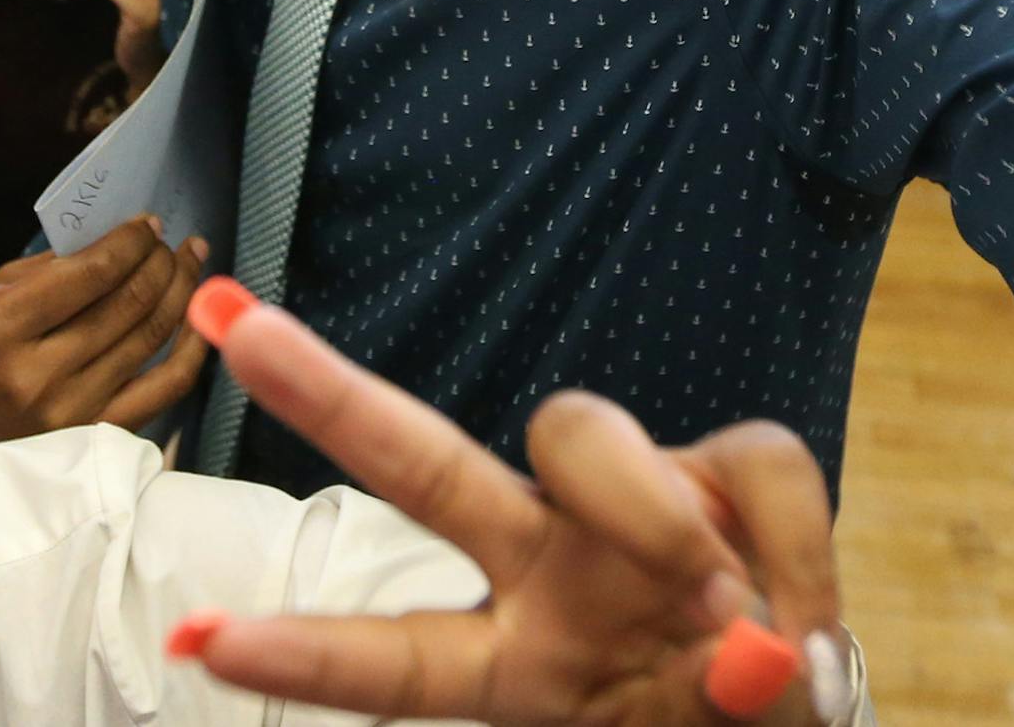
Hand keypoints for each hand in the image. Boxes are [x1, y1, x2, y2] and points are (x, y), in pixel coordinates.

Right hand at [0, 215, 210, 460]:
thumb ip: (46, 271)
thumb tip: (112, 242)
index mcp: (0, 326)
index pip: (91, 273)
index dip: (130, 242)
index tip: (148, 223)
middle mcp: (38, 372)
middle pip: (128, 302)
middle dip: (160, 260)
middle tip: (172, 240)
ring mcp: (73, 410)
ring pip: (151, 336)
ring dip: (180, 290)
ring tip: (189, 261)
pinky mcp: (98, 435)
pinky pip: (165, 387)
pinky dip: (189, 347)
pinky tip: (196, 316)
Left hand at [175, 285, 848, 726]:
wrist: (819, 706)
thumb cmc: (721, 722)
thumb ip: (723, 709)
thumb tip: (754, 649)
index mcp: (515, 661)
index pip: (392, 659)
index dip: (302, 655)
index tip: (194, 640)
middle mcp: (546, 564)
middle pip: (421, 465)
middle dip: (322, 393)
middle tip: (227, 326)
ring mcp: (628, 506)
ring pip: (579, 433)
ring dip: (652, 521)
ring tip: (728, 621)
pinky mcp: (729, 466)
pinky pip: (755, 464)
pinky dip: (792, 548)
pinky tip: (805, 615)